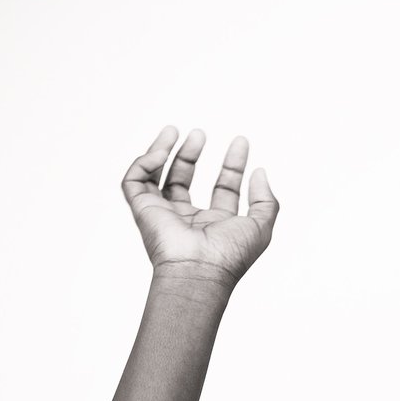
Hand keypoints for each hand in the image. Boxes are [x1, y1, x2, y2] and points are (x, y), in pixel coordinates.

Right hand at [121, 126, 280, 285]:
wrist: (200, 270)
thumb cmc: (230, 255)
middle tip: (201, 132)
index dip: (232, 164)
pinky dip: (145, 161)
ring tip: (174, 130)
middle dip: (192, 154)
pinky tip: (162, 151)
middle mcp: (189, 219)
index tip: (241, 141)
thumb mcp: (261, 225)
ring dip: (164, 151)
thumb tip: (260, 172)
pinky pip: (135, 180)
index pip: (224, 188)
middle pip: (187, 179)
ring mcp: (164, 214)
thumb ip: (265, 200)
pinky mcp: (142, 209)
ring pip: (157, 176)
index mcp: (217, 224)